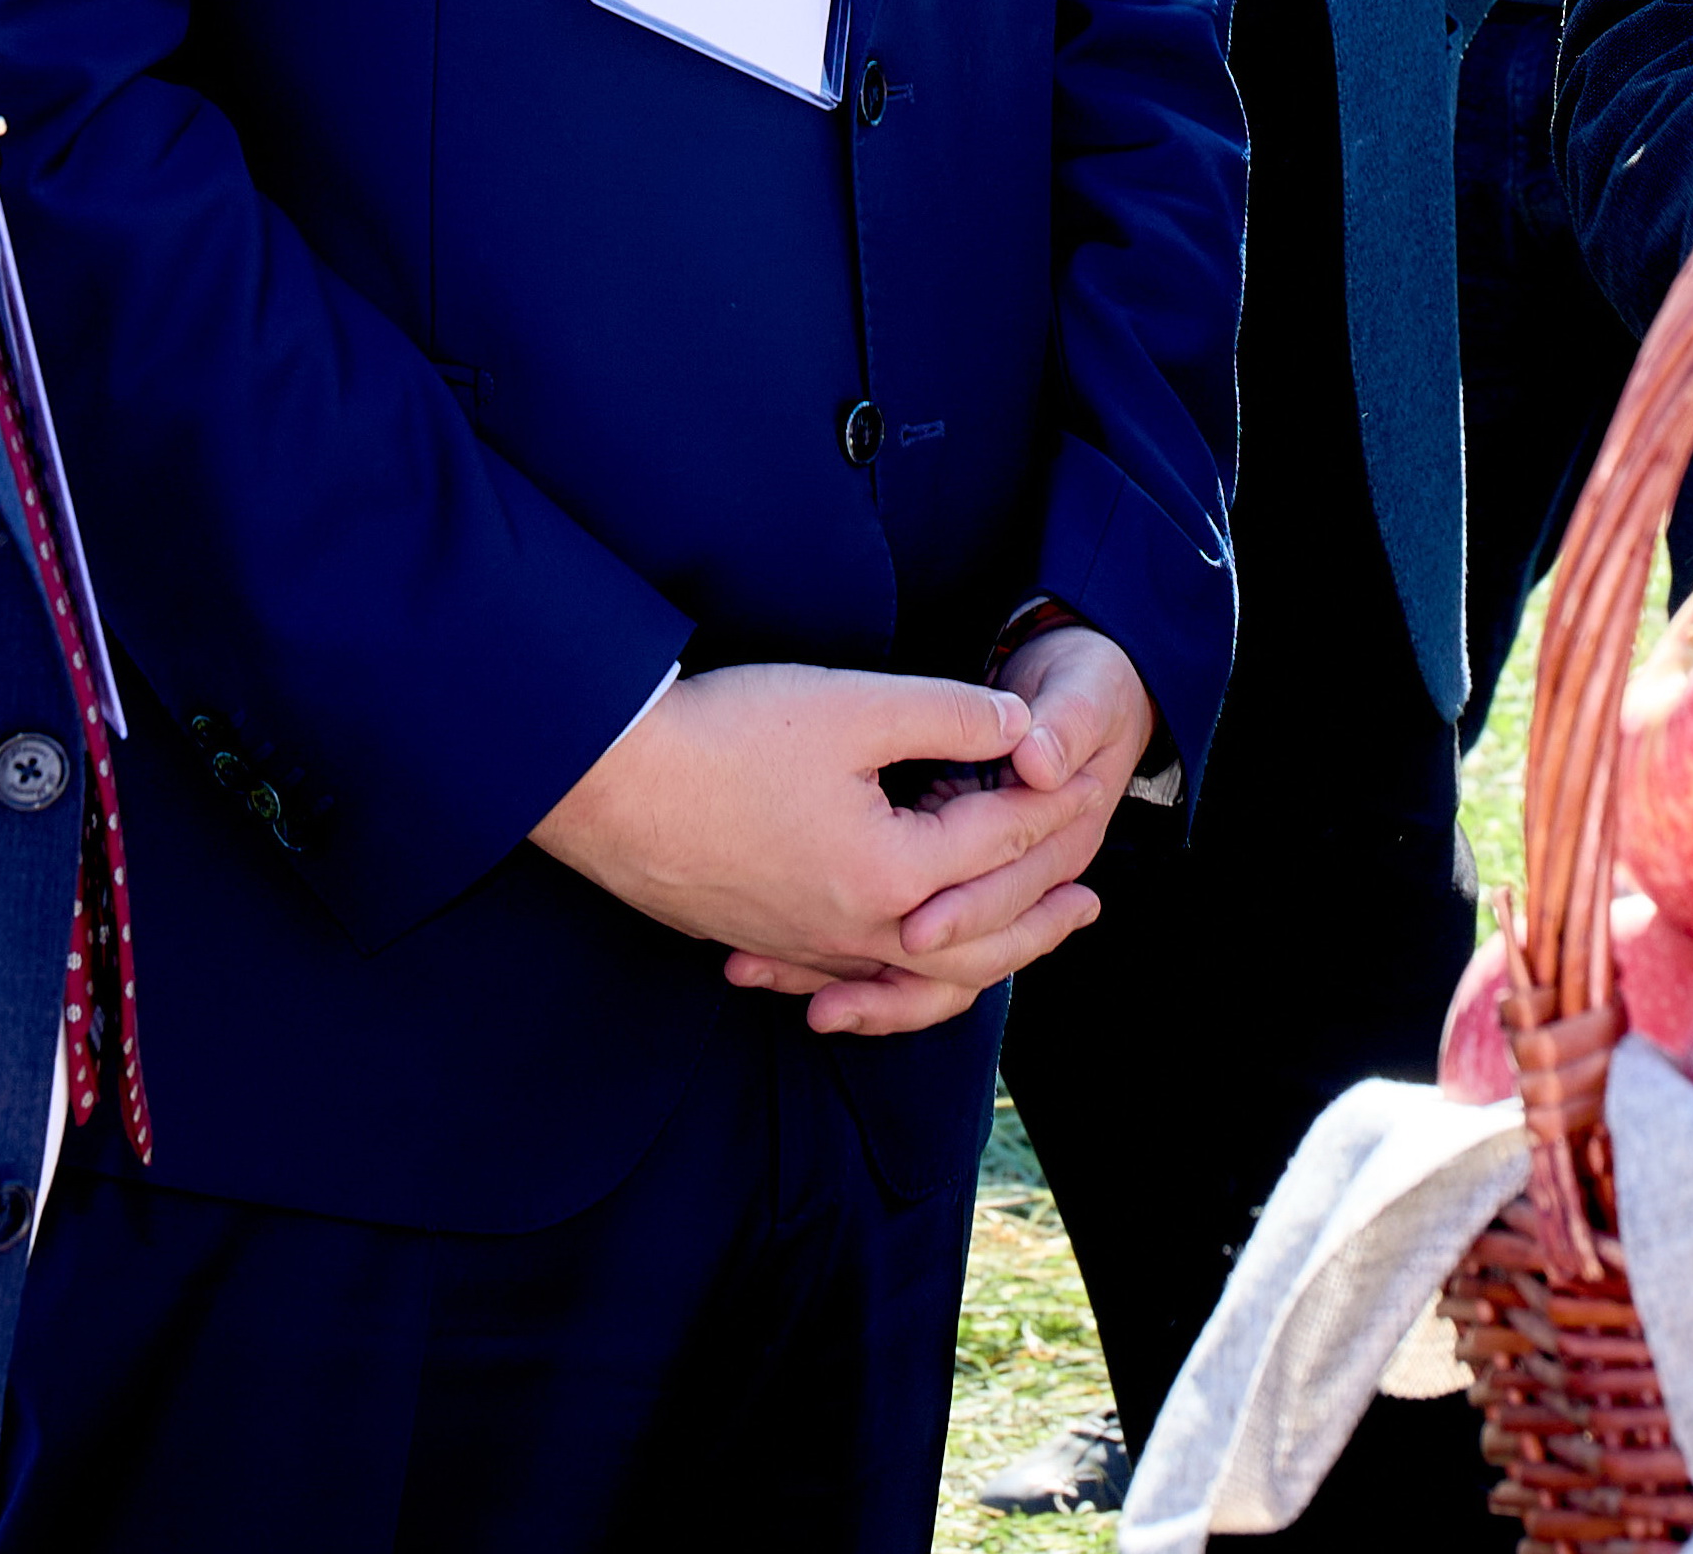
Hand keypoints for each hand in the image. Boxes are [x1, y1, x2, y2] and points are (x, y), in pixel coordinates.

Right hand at [530, 661, 1109, 1040]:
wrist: (603, 781)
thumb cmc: (724, 735)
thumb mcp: (850, 706)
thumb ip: (948, 714)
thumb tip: (1020, 729)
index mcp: (890, 874)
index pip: (994, 840)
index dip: (1047, 801)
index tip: (1089, 778)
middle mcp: (854, 929)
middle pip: (974, 943)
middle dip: (1038, 921)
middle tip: (1089, 904)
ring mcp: (803, 946)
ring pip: (913, 980)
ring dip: (975, 960)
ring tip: (1009, 945)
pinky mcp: (761, 940)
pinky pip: (848, 982)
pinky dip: (892, 985)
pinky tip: (896, 967)